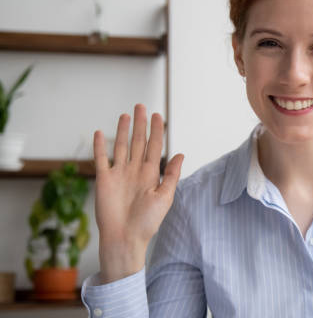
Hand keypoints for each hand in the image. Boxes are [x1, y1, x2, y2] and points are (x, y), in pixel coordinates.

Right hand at [93, 103, 183, 282]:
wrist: (125, 238)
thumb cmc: (147, 222)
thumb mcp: (165, 197)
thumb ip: (171, 175)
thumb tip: (180, 154)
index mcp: (151, 174)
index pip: (154, 146)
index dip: (157, 131)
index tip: (158, 116)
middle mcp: (135, 171)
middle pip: (138, 141)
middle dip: (141, 124)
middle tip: (142, 106)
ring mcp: (119, 174)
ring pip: (121, 146)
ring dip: (123, 130)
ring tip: (125, 115)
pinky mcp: (104, 180)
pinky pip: (101, 159)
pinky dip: (100, 146)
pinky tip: (99, 133)